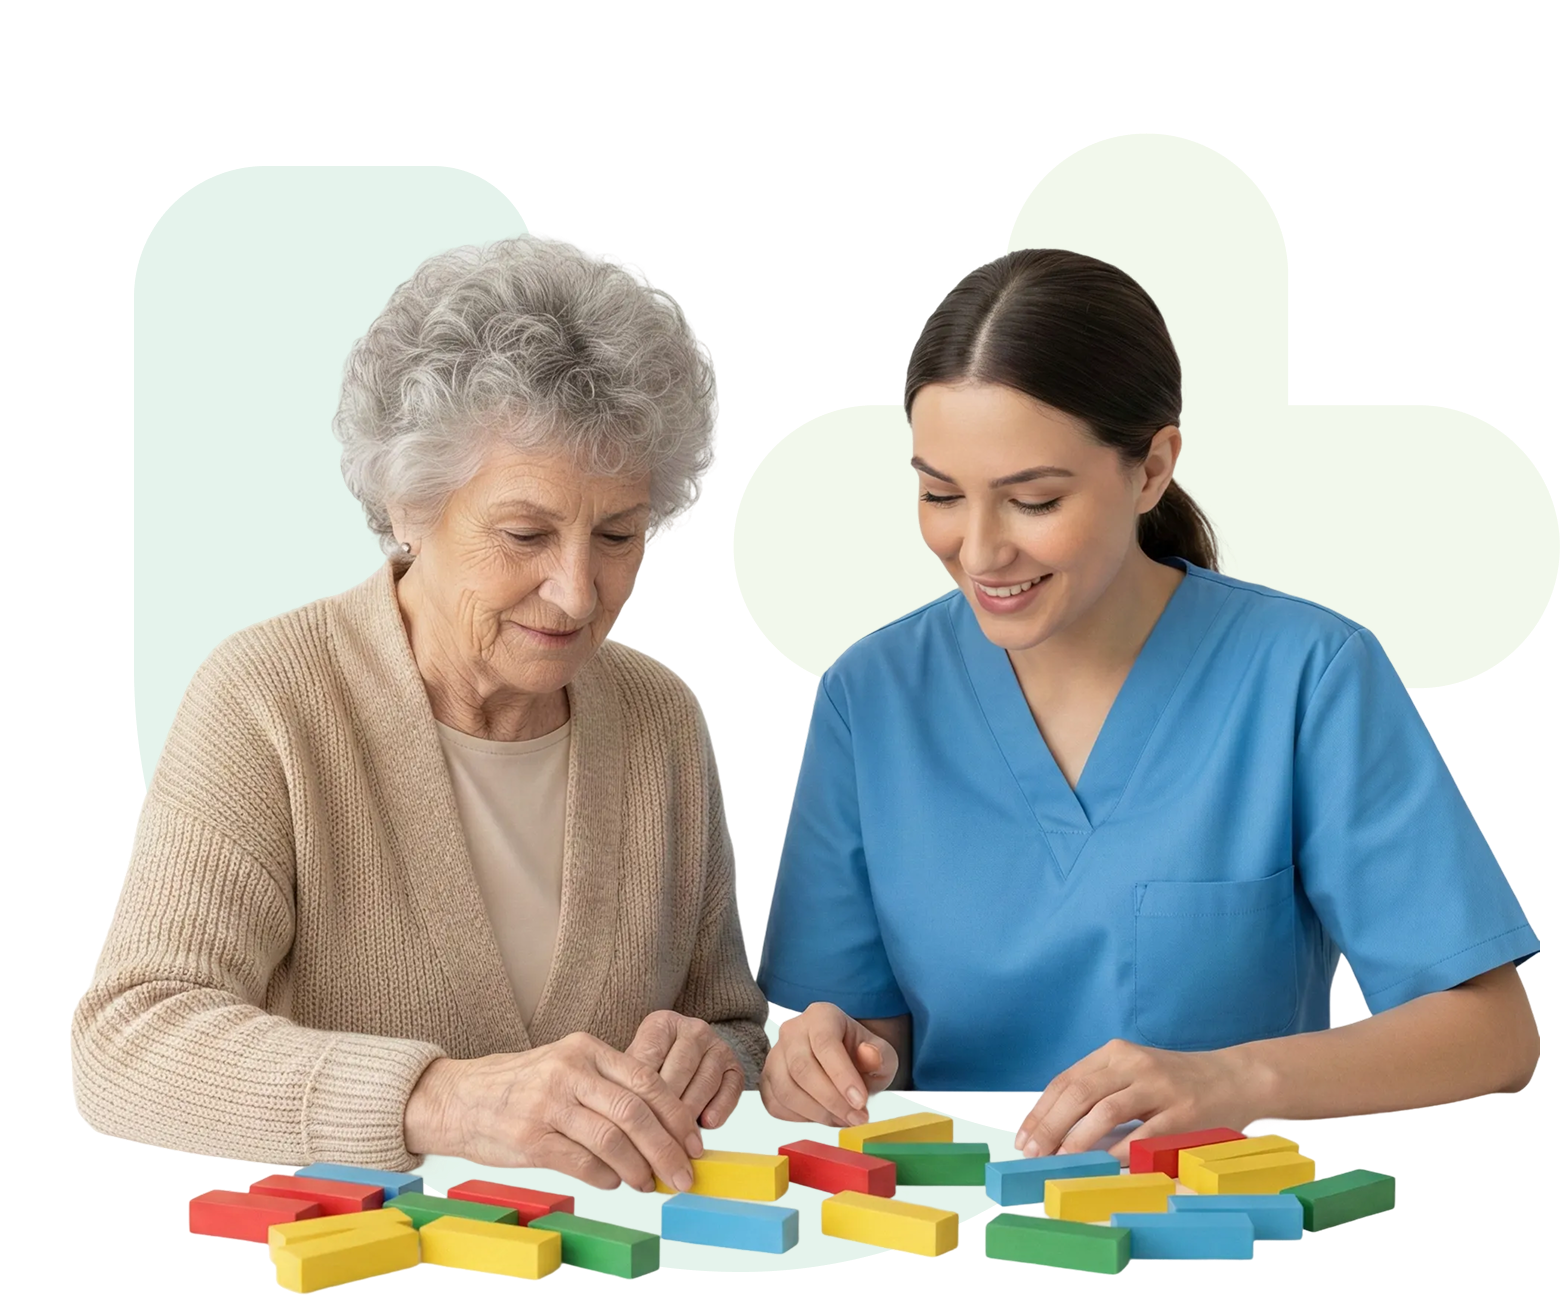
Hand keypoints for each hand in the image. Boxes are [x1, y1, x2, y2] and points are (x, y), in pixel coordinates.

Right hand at [405, 1033, 703, 1192]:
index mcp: (585, 1049)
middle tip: (684, 1175)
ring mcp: (547, 1105)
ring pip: (612, 1140)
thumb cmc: (522, 1087)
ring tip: (649, 1185)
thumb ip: (608, 1086)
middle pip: (635, 1112)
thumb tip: (664, 1127)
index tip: (694, 1143)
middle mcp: (569, 1072)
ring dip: (639, 1169)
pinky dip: (606, 1178)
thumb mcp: (566, 1066)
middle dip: (667, 1148)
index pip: (646, 1081)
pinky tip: (615, 1183)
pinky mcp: (530, 1139)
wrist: (458, 1099)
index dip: (677, 1116)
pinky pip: (582, 1164)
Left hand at [622, 1010, 744, 1132]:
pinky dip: (720, 1108)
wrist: (687, 1061)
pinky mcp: (736, 1066)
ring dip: (692, 1112)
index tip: (631, 1123)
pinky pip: (731, 1088)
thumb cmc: (651, 1071)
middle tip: (654, 1138)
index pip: (649, 1059)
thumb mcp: (634, 1068)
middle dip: (666, 1108)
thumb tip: (622, 1121)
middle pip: (679, 1070)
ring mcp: (718, 1045)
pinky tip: (708, 1125)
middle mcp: (693, 1029)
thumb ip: (629, 1086)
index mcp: (661, 1024)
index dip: (639, 1095)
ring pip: (705, 1081)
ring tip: (678, 1139)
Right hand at [759, 1002, 897, 1127]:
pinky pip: (776, 1105)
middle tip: (857, 1119)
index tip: (861, 1102)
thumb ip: (880, 1056)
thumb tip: (870, 1054)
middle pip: (801, 1068)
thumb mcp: (883, 1055)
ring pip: (786, 1090)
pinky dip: (801, 1119)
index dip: (842, 1075)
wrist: (846, 1065)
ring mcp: (775, 1055)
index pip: (824, 1043)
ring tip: (844, 1120)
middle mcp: (792, 1030)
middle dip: (831, 1100)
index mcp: (821, 1015)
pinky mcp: (766, 1080)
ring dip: (817, 1114)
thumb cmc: (863, 1058)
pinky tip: (824, 1118)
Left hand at [1013, 1038, 1247, 1164]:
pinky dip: (1118, 1152)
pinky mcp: (1182, 1112)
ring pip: (1106, 1111)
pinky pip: (1142, 1134)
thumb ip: (1099, 1095)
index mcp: (1115, 1054)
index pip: (1066, 1081)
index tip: (1023, 1138)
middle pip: (1079, 1093)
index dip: (1041, 1111)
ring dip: (1077, 1140)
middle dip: (1050, 1127)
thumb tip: (1055, 1134)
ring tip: (1060, 1161)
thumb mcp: (1133, 1076)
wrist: (1235, 1078)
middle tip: (1033, 1155)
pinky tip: (1101, 1166)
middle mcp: (1134, 1064)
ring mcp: (1159, 1086)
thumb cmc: (1175, 1084)